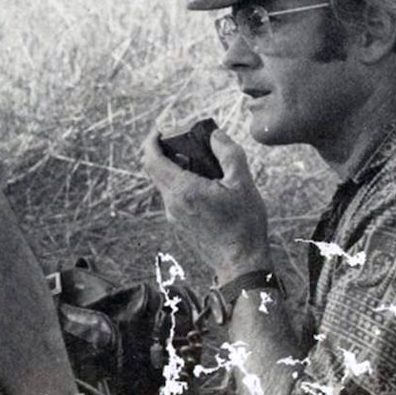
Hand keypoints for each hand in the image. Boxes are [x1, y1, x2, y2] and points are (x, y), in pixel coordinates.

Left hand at [142, 127, 269, 283]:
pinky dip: (182, 184)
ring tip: (203, 164)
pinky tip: (206, 186)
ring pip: (165, 184)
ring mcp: (173, 216)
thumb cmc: (244, 225)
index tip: (160, 129)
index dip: (151, 140)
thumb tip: (215, 135)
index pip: (151, 159)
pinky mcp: (179, 224)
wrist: (241, 264)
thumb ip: (228, 153)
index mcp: (182, 190)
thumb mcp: (243, 183)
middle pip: (155, 170)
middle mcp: (171, 203)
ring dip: (177, 168)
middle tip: (186, 141)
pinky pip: (174, 197)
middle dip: (166, 151)